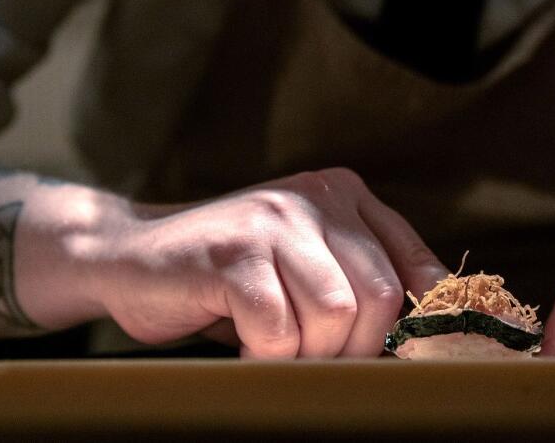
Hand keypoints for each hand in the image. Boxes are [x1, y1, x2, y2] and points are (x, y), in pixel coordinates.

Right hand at [91, 168, 447, 357]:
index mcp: (343, 195)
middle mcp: (316, 198)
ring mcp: (273, 221)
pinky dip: (262, 354)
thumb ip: (356, 280)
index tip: (422, 358)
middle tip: (311, 359)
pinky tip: (240, 342)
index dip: (427, 317)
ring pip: (333, 314)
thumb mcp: (303, 263)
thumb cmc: (225, 276)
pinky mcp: (233, 253)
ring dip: (304, 353)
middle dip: (350, 349)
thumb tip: (421, 339)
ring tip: (271, 347)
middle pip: (378, 297)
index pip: (413, 263)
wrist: (128, 257)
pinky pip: (276, 329)